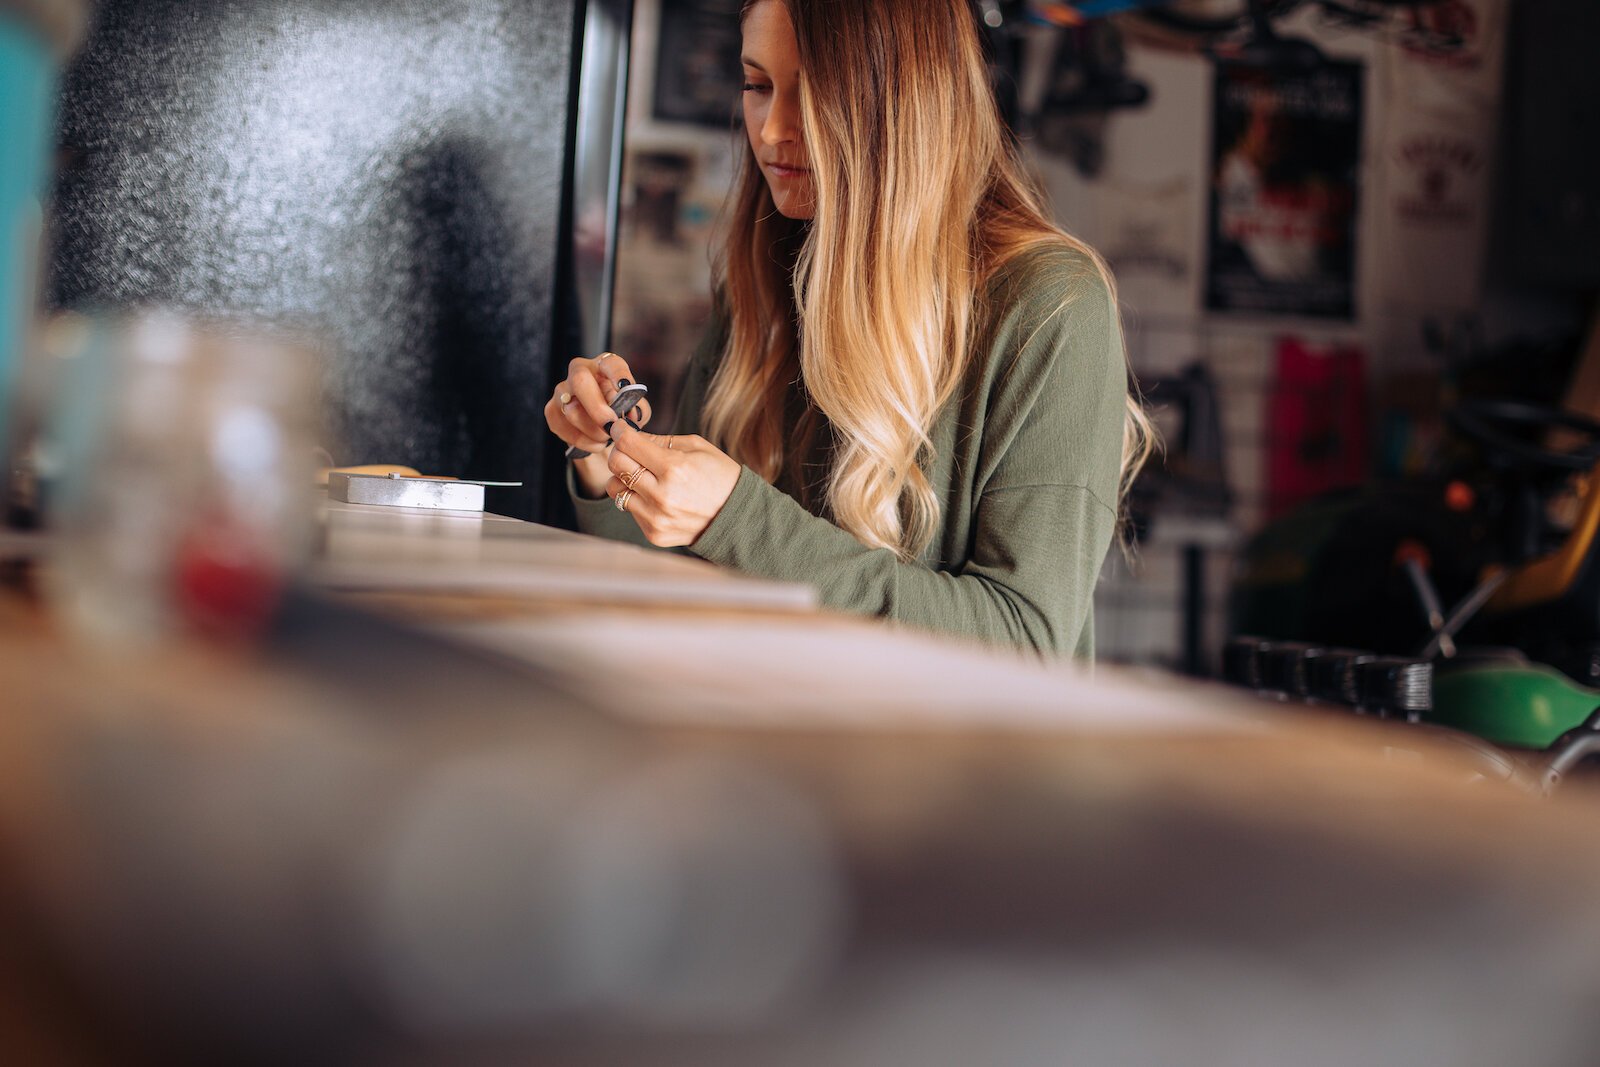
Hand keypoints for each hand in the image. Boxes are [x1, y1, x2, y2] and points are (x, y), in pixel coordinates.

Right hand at [543, 352, 653, 496]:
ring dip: (591, 430)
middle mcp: (580, 371)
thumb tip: (630, 415)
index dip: (617, 373)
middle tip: (610, 425)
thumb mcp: (636, 411)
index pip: (610, 363)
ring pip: (570, 409)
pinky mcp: (552, 409)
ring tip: (606, 439)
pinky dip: (580, 440)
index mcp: (604, 366)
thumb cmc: (620, 414)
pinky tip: (594, 444)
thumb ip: (638, 410)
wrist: (602, 430)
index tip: (624, 386)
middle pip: (580, 380)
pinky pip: (560, 425)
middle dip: (596, 407)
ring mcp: (562, 390)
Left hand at [603, 423, 741, 547]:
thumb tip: (629, 434)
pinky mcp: (654, 534)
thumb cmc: (720, 476)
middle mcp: (661, 495)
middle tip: (631, 451)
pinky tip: (657, 497)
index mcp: (674, 468)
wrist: (738, 516)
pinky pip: (629, 510)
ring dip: (625, 479)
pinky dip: (638, 499)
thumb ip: (660, 440)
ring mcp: (656, 518)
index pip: (627, 444)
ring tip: (644, 477)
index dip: (620, 432)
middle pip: (616, 465)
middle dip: (620, 452)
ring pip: (615, 489)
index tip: (620, 429)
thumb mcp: (697, 447)